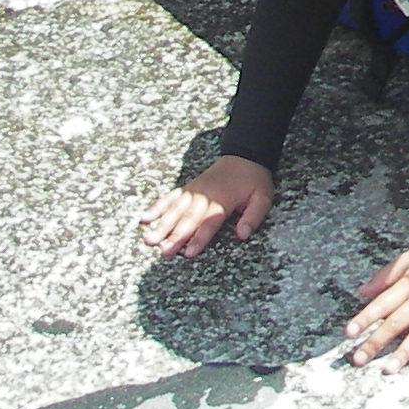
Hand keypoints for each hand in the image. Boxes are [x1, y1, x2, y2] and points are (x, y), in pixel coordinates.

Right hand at [138, 155, 273, 259]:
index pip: (210, 222)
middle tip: (162, 252)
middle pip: (188, 218)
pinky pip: (170, 198)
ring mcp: (194, 191)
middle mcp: (205, 196)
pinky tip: (145, 218)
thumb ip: (254, 216)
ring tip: (149, 239)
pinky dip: (157, 207)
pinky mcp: (187, 188)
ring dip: (161, 225)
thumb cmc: (253, 180)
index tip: (189, 253)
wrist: (244, 155)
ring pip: (175, 209)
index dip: (200, 238)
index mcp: (224, 200)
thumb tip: (243, 235)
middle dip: (175, 236)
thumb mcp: (263, 197)